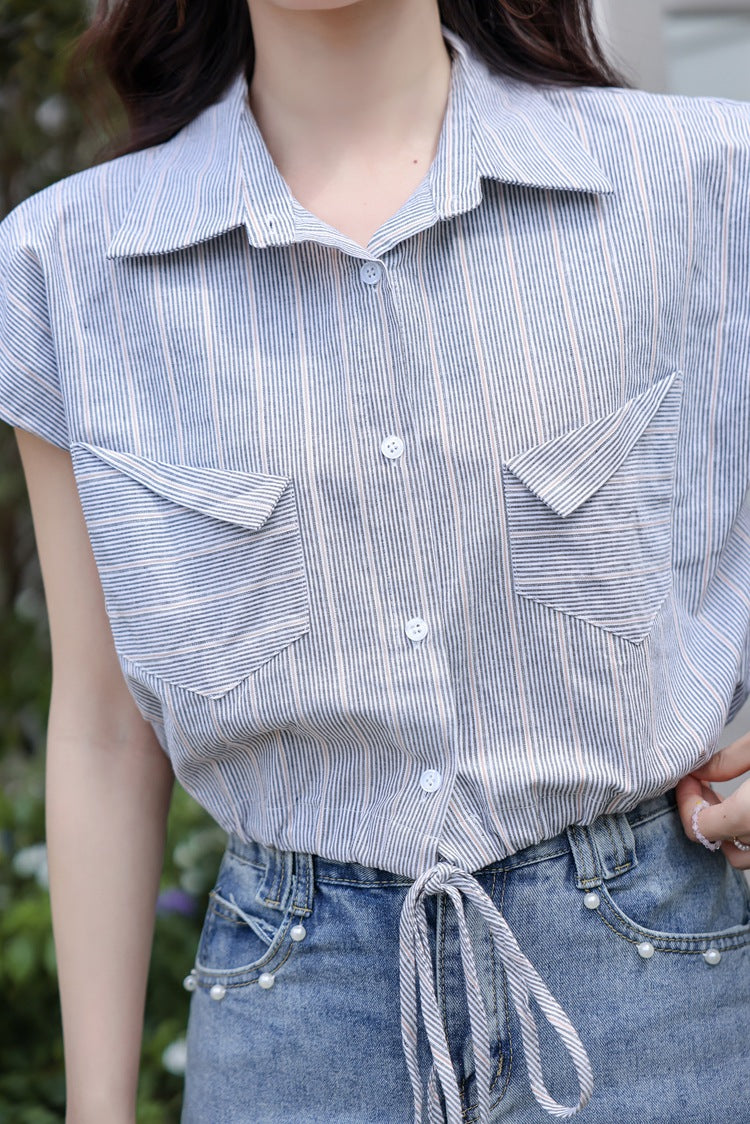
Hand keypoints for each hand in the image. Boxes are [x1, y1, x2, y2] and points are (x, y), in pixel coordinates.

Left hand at [676, 731, 749, 868]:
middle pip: (722, 847)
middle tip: (707, 785)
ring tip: (732, 800)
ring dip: (732, 834)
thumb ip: (728, 761)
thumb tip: (700, 771)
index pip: (699, 827)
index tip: (689, 777)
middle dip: (707, 817)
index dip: (686, 801)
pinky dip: (749, 837)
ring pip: (745, 857)